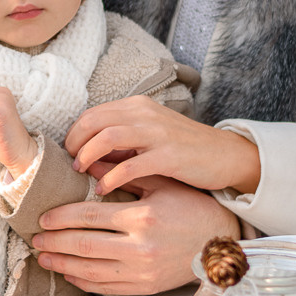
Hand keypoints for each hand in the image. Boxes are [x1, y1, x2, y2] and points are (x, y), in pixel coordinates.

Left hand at [30, 177, 240, 295]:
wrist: (220, 243)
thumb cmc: (191, 207)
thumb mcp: (161, 183)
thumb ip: (124, 174)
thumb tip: (89, 165)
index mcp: (142, 217)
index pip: (89, 217)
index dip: (61, 218)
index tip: (43, 217)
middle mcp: (140, 248)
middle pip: (83, 246)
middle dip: (54, 242)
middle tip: (35, 238)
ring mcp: (142, 272)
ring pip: (90, 270)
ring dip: (62, 264)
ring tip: (44, 257)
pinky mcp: (145, 287)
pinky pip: (106, 287)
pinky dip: (83, 281)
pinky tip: (69, 273)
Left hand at [65, 96, 261, 194]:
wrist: (226, 155)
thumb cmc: (184, 149)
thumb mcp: (151, 135)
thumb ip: (122, 140)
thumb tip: (87, 155)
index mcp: (138, 107)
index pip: (93, 113)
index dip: (75, 133)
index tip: (69, 153)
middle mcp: (145, 114)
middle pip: (94, 121)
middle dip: (75, 143)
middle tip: (70, 165)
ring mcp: (157, 133)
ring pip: (107, 137)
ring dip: (88, 156)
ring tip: (81, 173)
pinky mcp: (169, 156)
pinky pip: (131, 165)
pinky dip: (111, 177)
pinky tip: (104, 189)